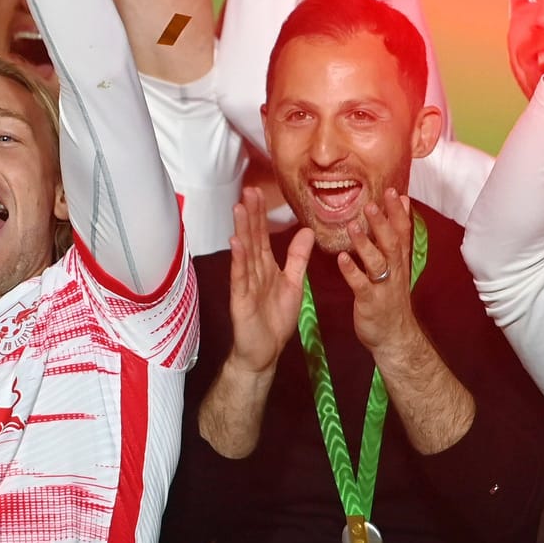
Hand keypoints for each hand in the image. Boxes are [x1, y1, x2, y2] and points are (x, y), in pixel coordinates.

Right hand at [226, 188, 313, 374]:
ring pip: (245, 253)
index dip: (260, 215)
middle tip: (248, 191)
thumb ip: (298, 258)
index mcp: (266, 267)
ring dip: (242, 230)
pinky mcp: (242, 300)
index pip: (262, 236)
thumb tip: (307, 232)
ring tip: (239, 208)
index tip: (258, 192)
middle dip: (250, 215)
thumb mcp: (293, 284)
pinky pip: (241, 277)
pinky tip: (236, 244)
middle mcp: (253, 271)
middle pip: (252, 238)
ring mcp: (245, 285)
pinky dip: (239, 260)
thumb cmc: (275, 320)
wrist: (264, 352)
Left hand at [336, 190, 423, 353]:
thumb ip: (397, 236)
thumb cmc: (390, 296)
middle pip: (391, 243)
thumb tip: (402, 205)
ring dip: (365, 244)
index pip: (402, 232)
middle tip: (371, 204)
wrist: (395, 336)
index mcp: (399, 261)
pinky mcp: (370, 302)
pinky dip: (352, 271)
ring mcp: (383, 287)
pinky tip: (341, 258)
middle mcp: (395, 271)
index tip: (393, 191)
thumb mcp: (398, 265)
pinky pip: (361, 285)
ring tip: (352, 226)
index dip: (398, 212)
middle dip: (382, 223)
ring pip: (377, 262)